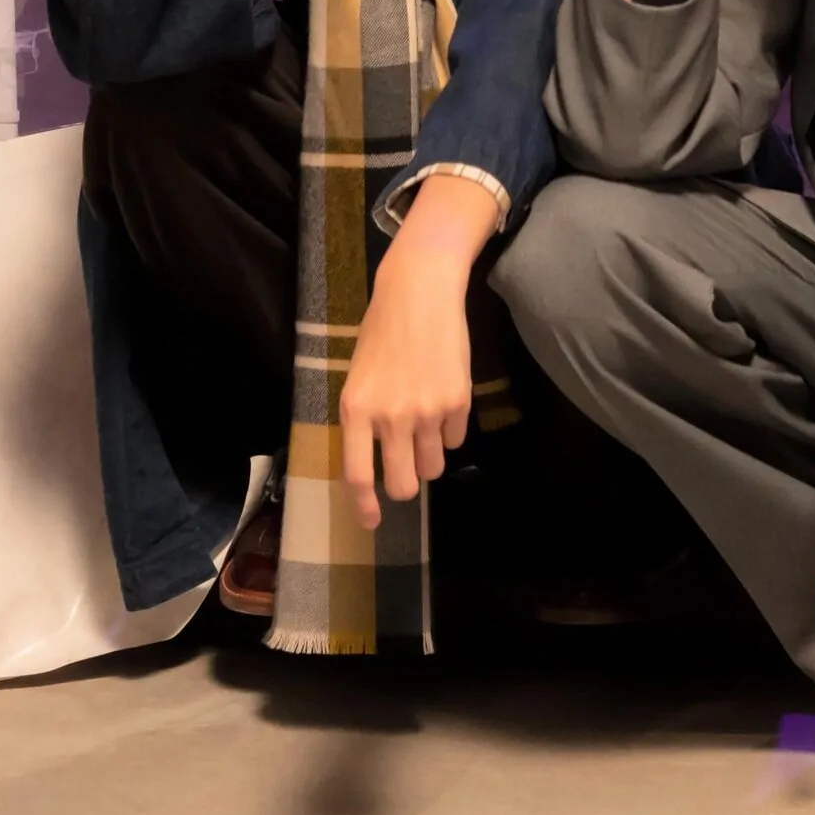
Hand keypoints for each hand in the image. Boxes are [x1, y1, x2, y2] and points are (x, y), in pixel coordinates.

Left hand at [337, 177, 492, 529]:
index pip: (358, 474)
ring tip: (425, 428)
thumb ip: (364, 421)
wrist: (420, 293)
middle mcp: (390, 416)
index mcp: (356, 409)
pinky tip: (443, 400)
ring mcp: (427, 411)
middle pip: (402, 483)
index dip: (364, 506)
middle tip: (406, 475)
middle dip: (406, 486)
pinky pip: (456, 440)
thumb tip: (373, 465)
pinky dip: (450, 431)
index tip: (371, 522)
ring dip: (430, 458)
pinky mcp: (457, 401)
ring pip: (433, 466)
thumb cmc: (382, 332)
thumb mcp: (359, 377)